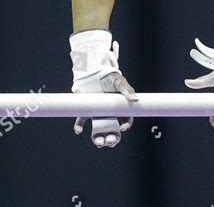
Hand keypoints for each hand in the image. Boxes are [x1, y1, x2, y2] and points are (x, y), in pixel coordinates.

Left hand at [70, 30, 138, 148]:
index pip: (125, 121)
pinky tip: (79, 130)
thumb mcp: (119, 82)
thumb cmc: (109, 77)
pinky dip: (79, 127)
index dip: (125, 126)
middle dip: (112, 140)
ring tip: (98, 142)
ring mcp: (97, 114)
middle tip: (110, 141)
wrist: (93, 72)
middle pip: (112, 132)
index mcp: (119, 109)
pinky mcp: (86, 112)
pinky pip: (81, 122)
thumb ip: (127, 90)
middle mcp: (108, 115)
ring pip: (98, 132)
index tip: (122, 128)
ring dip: (98, 139)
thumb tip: (135, 99)